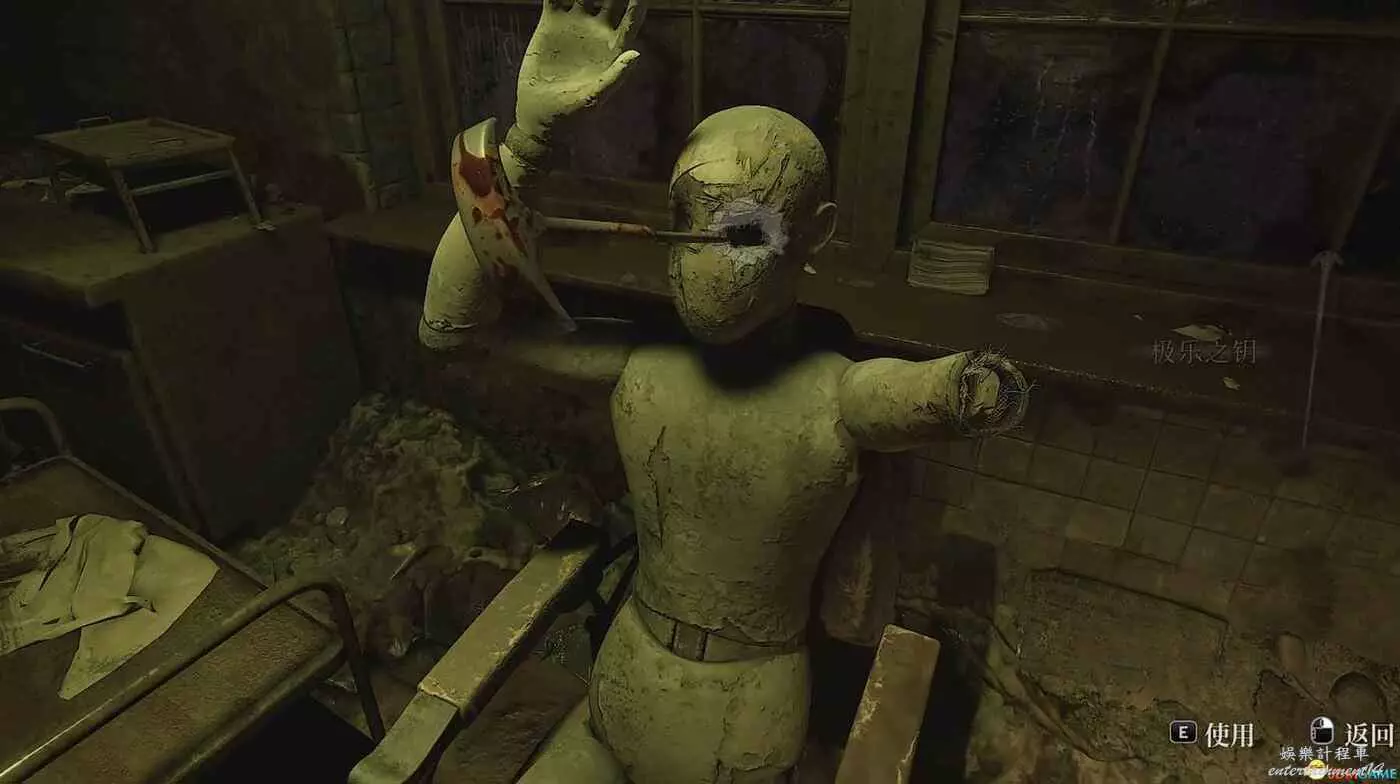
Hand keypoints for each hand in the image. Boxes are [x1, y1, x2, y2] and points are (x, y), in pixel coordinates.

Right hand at [514, 0, 645, 140]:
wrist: (541, 115)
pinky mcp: (551, 22)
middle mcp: (597, 30)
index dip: (639, 2)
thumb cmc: (572, 113)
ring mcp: (574, 24)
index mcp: (613, 46)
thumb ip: (616, 76)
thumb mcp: (595, 98)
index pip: (633, 17)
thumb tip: (636, 53)